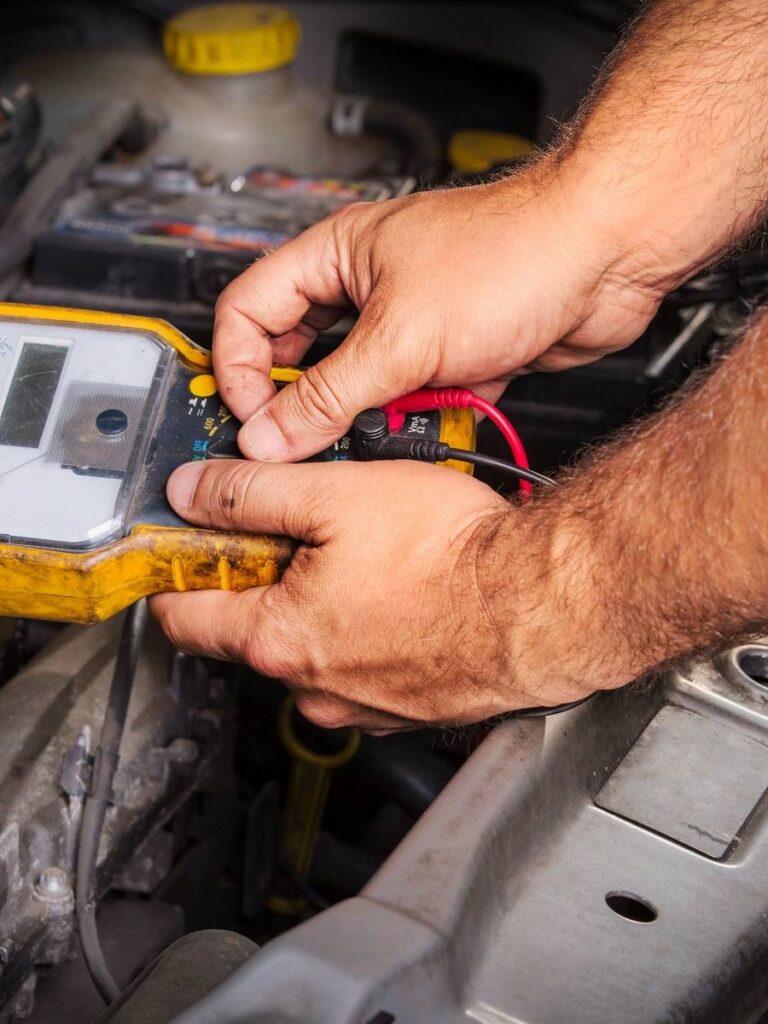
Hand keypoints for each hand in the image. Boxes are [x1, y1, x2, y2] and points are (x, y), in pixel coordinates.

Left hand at [149, 457, 603, 731]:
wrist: (542, 604)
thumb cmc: (454, 555)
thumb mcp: (336, 494)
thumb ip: (250, 492)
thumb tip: (195, 491)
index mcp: (279, 638)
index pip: (181, 618)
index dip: (173, 573)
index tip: (182, 547)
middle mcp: (313, 687)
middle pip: (250, 630)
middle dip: (262, 579)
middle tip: (296, 530)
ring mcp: (362, 706)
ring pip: (311, 648)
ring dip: (320, 605)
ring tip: (364, 557)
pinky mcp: (406, 708)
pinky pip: (362, 667)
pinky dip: (366, 631)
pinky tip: (400, 592)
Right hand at [213, 160, 666, 463]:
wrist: (607, 257)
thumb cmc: (515, 253)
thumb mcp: (400, 336)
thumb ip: (330, 395)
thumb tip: (271, 436)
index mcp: (335, 257)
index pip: (248, 312)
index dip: (238, 368)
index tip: (252, 419)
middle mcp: (366, 287)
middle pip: (301, 356)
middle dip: (303, 404)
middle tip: (300, 444)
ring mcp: (410, 322)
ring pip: (360, 385)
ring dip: (370, 415)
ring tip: (379, 431)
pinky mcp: (451, 354)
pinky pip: (413, 399)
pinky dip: (421, 418)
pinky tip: (434, 422)